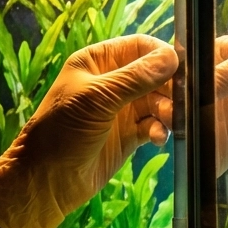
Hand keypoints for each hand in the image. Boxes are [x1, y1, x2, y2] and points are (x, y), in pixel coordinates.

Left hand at [0, 35, 176, 227]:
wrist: (47, 180)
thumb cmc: (60, 131)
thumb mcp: (97, 99)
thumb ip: (135, 78)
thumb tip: (171, 58)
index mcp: (97, 62)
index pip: (139, 46)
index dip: (161, 54)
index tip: (180, 68)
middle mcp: (112, 82)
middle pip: (155, 74)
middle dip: (169, 87)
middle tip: (179, 101)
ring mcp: (122, 110)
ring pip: (158, 101)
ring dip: (168, 110)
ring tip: (169, 121)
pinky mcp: (129, 135)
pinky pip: (155, 125)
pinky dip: (160, 130)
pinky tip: (156, 139)